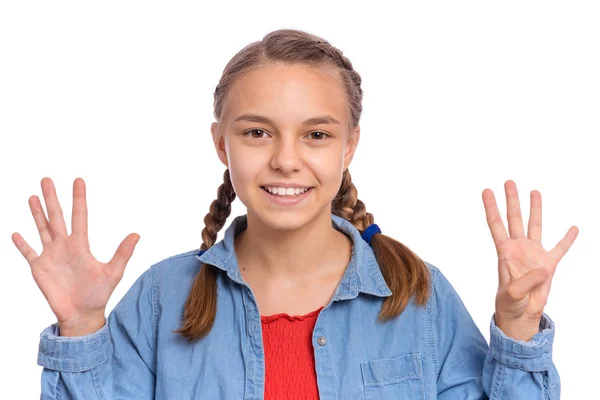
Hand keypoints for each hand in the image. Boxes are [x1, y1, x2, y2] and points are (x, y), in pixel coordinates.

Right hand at [12, 177, 139, 335]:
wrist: (82, 314)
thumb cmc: (99, 294)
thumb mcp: (113, 272)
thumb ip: (123, 253)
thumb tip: (137, 234)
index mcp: (81, 245)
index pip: (79, 215)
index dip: (78, 198)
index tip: (78, 180)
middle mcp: (65, 246)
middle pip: (56, 217)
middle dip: (52, 198)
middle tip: (47, 179)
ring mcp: (51, 256)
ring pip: (42, 229)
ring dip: (36, 214)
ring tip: (32, 196)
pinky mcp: (39, 268)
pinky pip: (29, 253)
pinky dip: (22, 244)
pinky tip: (16, 233)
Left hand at [482, 180, 577, 340]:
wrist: (521, 314)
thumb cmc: (509, 303)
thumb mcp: (512, 294)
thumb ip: (524, 282)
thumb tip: (541, 269)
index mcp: (505, 252)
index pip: (496, 225)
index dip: (491, 208)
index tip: (486, 191)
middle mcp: (518, 248)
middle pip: (514, 219)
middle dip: (511, 200)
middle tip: (509, 182)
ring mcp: (533, 254)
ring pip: (535, 226)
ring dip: (535, 209)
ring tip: (534, 192)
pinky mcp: (548, 265)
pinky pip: (560, 249)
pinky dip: (567, 239)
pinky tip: (573, 228)